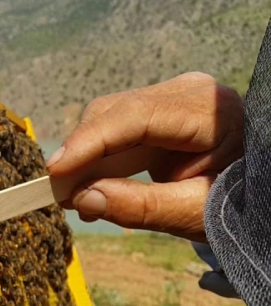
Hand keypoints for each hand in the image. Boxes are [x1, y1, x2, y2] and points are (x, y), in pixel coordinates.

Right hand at [47, 72, 243, 241]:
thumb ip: (141, 207)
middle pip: (115, 113)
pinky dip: (99, 160)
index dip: (90, 142)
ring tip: (77, 200)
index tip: (56, 170)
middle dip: (82, 152)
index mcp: (211, 112)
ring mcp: (173, 99)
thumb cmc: (239, 203)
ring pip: (108, 119)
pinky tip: (92, 190)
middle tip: (59, 194)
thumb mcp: (196, 212)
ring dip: (86, 158)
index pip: (136, 117)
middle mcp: (189, 93)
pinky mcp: (159, 113)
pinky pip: (116, 130)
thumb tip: (81, 199)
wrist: (260, 193)